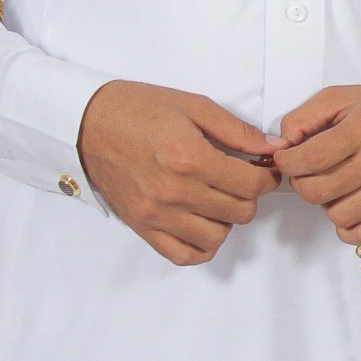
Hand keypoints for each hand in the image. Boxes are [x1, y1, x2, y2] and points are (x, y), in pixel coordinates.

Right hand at [78, 81, 284, 265]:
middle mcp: (174, 191)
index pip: (252, 185)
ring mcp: (156, 214)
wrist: (88, 123)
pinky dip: (200, 245)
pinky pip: (182, 255)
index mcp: (190, 158)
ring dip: (226, 220)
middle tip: (241, 180)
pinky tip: (202, 223)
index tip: (264, 169)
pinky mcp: (141, 226)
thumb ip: (237, 130)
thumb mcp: (194, 106)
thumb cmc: (138, 109)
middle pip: (240, 212)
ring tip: (218, 199)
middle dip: (249, 195)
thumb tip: (273, 147)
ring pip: (216, 237)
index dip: (268, 176)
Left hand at [274, 83, 360, 247]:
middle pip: (316, 192)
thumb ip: (305, 117)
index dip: (287, 163)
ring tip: (338, 186)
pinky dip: (348, 227)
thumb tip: (280, 148)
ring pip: (336, 216)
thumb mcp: (345, 96)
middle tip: (312, 172)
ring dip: (328, 204)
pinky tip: (351, 207)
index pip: (307, 160)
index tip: (289, 160)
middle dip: (303, 183)